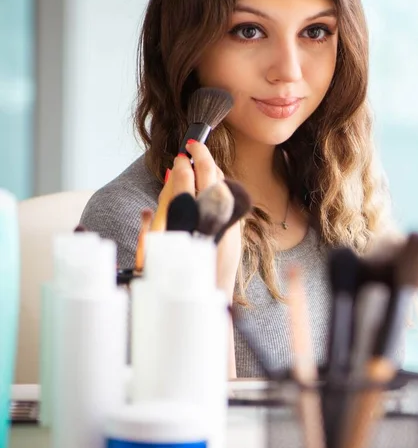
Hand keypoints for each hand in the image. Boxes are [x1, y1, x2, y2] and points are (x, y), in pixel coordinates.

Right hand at [159, 142, 241, 301]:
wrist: (206, 302)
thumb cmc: (175, 282)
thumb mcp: (155, 255)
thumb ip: (153, 227)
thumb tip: (151, 206)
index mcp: (186, 225)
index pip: (184, 184)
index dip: (181, 166)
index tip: (177, 158)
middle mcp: (210, 223)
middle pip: (209, 178)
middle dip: (201, 156)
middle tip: (192, 145)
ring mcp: (227, 227)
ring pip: (223, 187)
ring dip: (212, 170)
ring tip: (201, 160)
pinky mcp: (236, 233)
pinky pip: (230, 202)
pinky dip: (220, 188)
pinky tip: (212, 184)